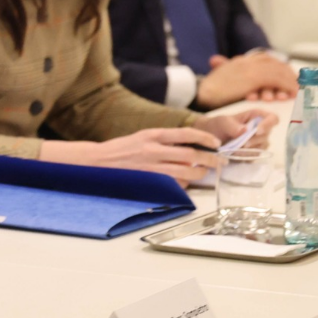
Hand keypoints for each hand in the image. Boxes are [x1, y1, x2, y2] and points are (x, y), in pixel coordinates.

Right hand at [41, 127, 221, 183]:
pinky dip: (183, 183)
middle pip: (191, 154)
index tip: (216, 143)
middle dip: (210, 159)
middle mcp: (153, 149)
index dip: (205, 138)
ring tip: (204, 173)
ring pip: (186, 171)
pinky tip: (184, 181)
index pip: (186, 134)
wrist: (97, 162)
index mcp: (152, 134)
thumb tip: (190, 147)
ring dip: (200, 173)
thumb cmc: (121, 149)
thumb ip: (164, 141)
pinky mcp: (149, 181)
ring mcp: (151, 167)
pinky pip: (175, 183)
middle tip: (220, 162)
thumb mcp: (142, 137)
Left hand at [193, 108, 278, 149]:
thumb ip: (232, 126)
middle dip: (254, 140)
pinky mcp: (253, 153)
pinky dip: (246, 156)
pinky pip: (255, 156)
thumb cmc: (219, 125)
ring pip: (262, 147)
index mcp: (256, 116)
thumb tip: (244, 131)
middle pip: (267, 135)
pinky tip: (236, 154)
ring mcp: (258, 142)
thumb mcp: (223, 122)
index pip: (273, 119)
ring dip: (249, 149)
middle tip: (242, 144)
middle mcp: (261, 129)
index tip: (258, 131)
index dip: (268, 124)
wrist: (211, 138)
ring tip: (235, 149)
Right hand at [197, 53, 296, 108]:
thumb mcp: (223, 79)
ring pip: (277, 71)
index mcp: (240, 61)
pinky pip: (276, 79)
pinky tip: (291, 93)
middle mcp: (247, 61)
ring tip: (296, 91)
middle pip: (274, 63)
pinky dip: (286, 85)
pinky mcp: (253, 77)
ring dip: (289, 81)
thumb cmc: (210, 90)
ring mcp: (251, 68)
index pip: (265, 58)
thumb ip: (233, 75)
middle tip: (298, 84)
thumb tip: (237, 77)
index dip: (278, 67)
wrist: (202, 92)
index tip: (288, 76)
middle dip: (288, 74)